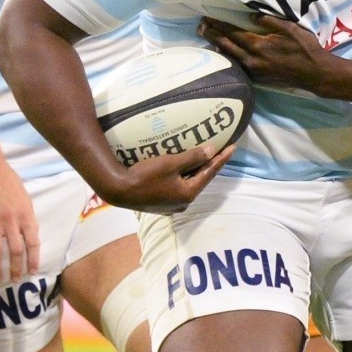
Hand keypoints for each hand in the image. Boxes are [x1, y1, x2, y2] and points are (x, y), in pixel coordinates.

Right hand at [0, 146, 41, 281]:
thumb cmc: (8, 181)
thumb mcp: (24, 198)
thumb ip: (26, 217)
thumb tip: (28, 235)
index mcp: (25, 214)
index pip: (33, 242)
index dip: (33, 259)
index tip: (33, 271)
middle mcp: (11, 220)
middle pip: (16, 250)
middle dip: (16, 268)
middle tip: (15, 279)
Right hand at [101, 141, 235, 214]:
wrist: (119, 190)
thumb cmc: (145, 176)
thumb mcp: (171, 163)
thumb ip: (193, 157)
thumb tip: (212, 151)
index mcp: (188, 193)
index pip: (209, 173)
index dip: (221, 159)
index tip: (233, 147)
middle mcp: (183, 202)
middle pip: (200, 179)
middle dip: (210, 164)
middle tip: (220, 149)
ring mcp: (171, 204)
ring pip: (189, 183)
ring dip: (196, 170)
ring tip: (203, 156)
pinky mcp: (162, 202)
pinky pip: (178, 185)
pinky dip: (183, 175)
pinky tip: (182, 167)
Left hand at [198, 15, 329, 88]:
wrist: (314, 73)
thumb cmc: (305, 48)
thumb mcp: (290, 28)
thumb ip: (268, 21)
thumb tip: (250, 17)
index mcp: (258, 45)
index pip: (233, 32)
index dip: (219, 25)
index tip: (207, 18)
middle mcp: (252, 59)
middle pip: (226, 45)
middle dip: (212, 35)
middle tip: (199, 27)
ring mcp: (254, 70)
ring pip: (230, 57)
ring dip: (217, 46)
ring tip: (207, 39)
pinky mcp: (258, 78)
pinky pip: (238, 66)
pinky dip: (229, 58)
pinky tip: (224, 54)